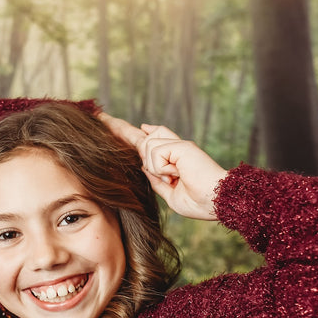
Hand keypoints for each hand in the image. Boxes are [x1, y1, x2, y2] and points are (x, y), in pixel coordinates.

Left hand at [100, 114, 226, 220]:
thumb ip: (155, 178)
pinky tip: (177, 174)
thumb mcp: (169, 193)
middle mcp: (174, 148)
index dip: (128, 133)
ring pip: (146, 149)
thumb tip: (142, 165)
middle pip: (142, 137)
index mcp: (171, 159)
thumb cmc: (198, 201)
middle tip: (100, 116)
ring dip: (157, 170)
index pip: (146, 142)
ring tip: (175, 178)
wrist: (216, 201)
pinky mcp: (179, 145)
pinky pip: (155, 154)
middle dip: (119, 128)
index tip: (111, 123)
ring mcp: (177, 144)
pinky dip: (163, 169)